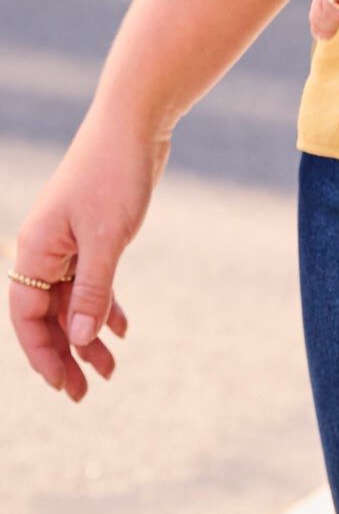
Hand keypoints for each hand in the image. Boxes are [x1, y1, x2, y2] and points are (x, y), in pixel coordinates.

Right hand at [9, 106, 166, 400]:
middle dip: (67, 354)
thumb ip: (93, 290)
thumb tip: (81, 339)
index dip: (43, 355)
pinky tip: (121, 329)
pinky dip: (105, 304)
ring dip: (89, 334)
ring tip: (111, 371)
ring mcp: (70, 240)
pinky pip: (93, 280)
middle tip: (87, 393)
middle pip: (49, 314)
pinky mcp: (95, 232)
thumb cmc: (114, 172)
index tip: (64, 386)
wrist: (136, 120)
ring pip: (74, 300)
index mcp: (35, 249)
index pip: (28, 316)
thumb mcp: (108, 238)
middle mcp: (46, 248)